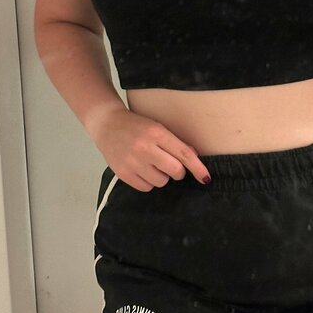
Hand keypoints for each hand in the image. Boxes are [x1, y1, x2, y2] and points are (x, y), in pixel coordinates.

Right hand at [90, 108, 210, 191]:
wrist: (107, 125)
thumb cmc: (136, 125)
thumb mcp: (157, 127)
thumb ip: (175, 142)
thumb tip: (194, 157)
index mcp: (156, 133)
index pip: (183, 154)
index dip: (197, 168)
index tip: (206, 178)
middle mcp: (145, 148)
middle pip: (175, 171)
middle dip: (178, 172)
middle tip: (171, 165)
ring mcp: (133, 162)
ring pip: (161, 182)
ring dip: (162, 176)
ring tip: (152, 165)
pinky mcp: (123, 173)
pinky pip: (146, 187)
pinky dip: (149, 182)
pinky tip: (142, 170)